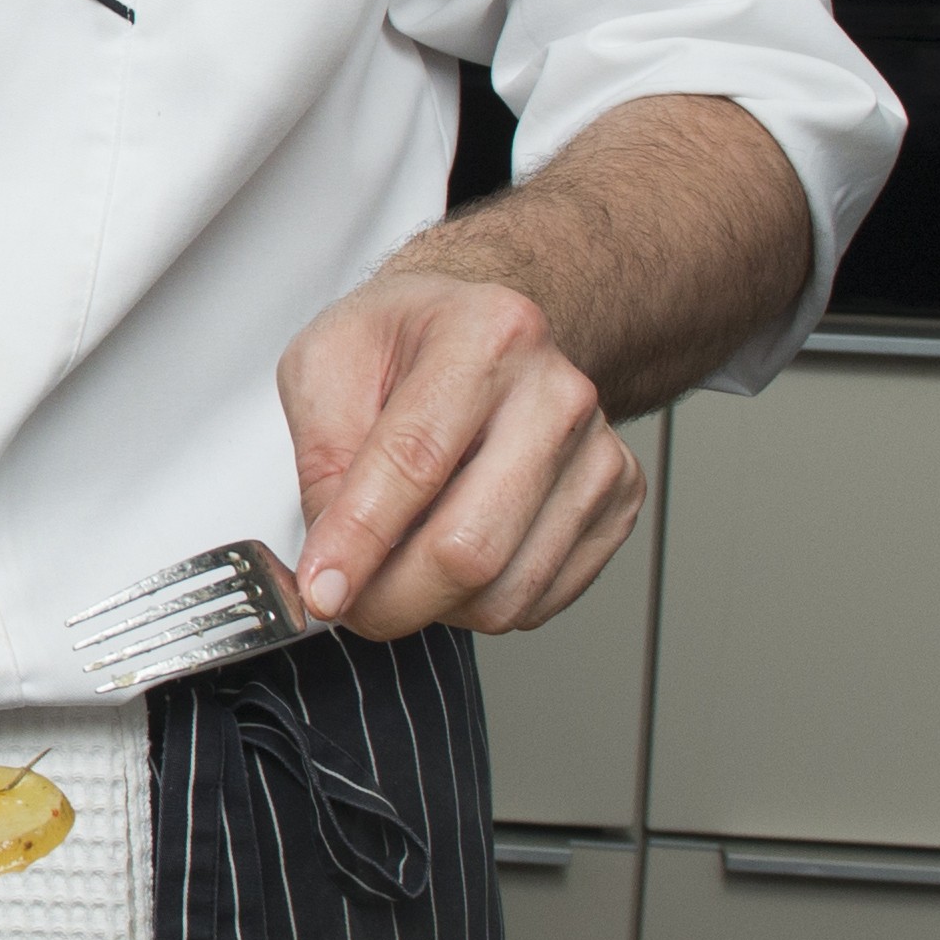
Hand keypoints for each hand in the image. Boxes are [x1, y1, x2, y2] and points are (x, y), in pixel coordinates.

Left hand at [279, 264, 645, 639]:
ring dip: (433, 605)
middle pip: (470, 544)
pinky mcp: (618, 503)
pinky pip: (539, 599)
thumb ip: (322, 457)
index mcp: (484, 337)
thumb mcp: (326, 363)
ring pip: (506, 590)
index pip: (414, 462)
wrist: (485, 333)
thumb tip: (333, 561)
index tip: (321, 593)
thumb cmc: (404, 344)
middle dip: (392, 598)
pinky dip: (478, 602)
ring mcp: (598, 454)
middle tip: (345, 603)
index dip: (360, 541)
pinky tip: (448, 555)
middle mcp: (557, 395)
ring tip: (396, 564)